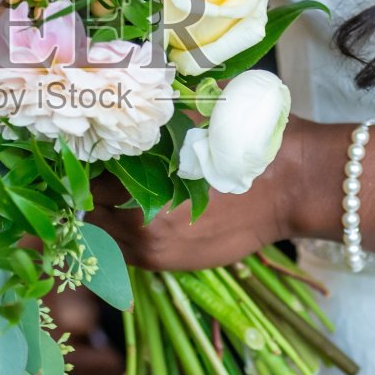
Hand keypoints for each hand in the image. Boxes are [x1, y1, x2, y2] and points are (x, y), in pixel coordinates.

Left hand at [90, 120, 322, 269]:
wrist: (289, 185)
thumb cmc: (241, 143)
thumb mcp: (189, 119)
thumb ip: (147, 124)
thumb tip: (112, 111)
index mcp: (138, 181)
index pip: (86, 176)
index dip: (85, 162)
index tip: (87, 153)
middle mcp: (137, 221)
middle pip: (89, 208)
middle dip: (90, 192)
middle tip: (97, 175)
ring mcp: (152, 248)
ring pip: (103, 233)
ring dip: (104, 215)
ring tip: (116, 195)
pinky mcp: (168, 263)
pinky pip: (125, 251)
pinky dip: (123, 235)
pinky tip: (136, 215)